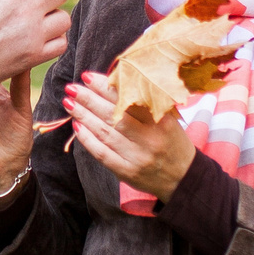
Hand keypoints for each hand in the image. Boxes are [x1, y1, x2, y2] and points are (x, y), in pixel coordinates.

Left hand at [65, 73, 196, 201]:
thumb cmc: (172, 142)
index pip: (128, 99)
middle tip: (72, 88)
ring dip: (83, 116)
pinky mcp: (127, 172)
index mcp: (161, 120)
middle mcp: (149, 138)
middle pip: (113, 115)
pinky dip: (87, 140)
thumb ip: (145, 104)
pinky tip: (77, 127)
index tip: (88, 77)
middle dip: (89, 99)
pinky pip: (102, 154)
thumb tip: (113, 84)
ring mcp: (137, 157)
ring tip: (70, 103)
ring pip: (105, 133)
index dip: (106, 87)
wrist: (184, 178)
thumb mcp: (168, 119)